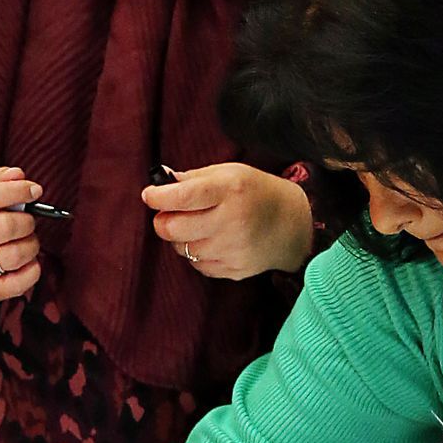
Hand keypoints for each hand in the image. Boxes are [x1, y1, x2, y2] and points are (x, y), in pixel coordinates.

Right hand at [0, 166, 43, 309]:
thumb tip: (18, 175)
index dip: (17, 190)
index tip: (34, 190)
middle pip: (8, 225)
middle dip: (27, 220)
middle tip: (26, 220)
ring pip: (20, 252)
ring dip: (31, 243)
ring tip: (23, 240)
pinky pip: (26, 278)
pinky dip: (33, 266)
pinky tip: (23, 261)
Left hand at [142, 163, 313, 279]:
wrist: (292, 224)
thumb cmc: (255, 192)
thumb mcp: (229, 173)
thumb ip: (193, 178)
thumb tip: (160, 181)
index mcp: (230, 190)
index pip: (182, 197)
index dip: (158, 197)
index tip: (150, 195)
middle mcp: (232, 221)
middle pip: (173, 229)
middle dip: (163, 221)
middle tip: (170, 213)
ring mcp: (234, 249)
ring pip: (183, 249)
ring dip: (182, 238)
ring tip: (198, 226)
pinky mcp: (235, 270)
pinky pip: (199, 265)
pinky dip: (198, 253)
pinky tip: (213, 241)